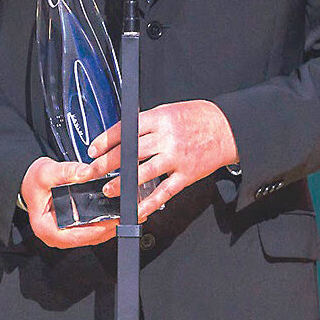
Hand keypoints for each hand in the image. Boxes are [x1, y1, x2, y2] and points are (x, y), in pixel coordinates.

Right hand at [20, 156, 117, 248]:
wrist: (30, 181)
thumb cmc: (34, 181)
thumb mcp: (47, 172)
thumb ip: (67, 171)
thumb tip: (86, 172)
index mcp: (46, 228)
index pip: (74, 236)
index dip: (95, 231)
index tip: (111, 222)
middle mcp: (56, 236)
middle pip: (87, 239)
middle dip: (108, 228)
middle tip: (126, 216)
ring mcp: (65, 234)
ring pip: (92, 237)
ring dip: (110, 227)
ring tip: (126, 215)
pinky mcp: (73, 229)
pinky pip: (92, 231)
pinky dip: (105, 223)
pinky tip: (116, 214)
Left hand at [87, 99, 237, 221]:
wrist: (227, 128)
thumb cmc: (197, 118)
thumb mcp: (168, 111)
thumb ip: (146, 123)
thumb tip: (122, 135)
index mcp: (159, 118)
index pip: (125, 129)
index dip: (105, 141)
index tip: (93, 150)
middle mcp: (166, 137)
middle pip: (129, 151)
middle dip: (106, 163)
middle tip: (91, 171)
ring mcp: (176, 157)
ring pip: (143, 172)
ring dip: (123, 183)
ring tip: (108, 190)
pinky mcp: (186, 175)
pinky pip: (165, 191)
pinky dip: (149, 202)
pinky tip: (137, 208)